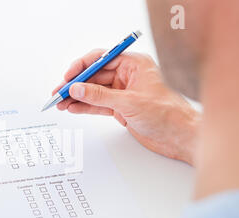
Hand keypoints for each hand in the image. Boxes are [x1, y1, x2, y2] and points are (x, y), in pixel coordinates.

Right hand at [54, 50, 199, 164]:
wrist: (179, 136)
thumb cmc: (168, 114)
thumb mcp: (129, 102)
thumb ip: (100, 95)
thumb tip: (78, 88)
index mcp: (134, 64)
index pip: (102, 59)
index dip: (82, 67)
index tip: (69, 77)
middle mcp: (128, 76)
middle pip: (95, 77)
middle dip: (76, 85)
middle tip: (59, 93)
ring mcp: (124, 93)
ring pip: (94, 92)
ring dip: (77, 98)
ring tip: (61, 103)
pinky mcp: (121, 108)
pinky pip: (98, 105)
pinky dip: (85, 107)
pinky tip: (73, 108)